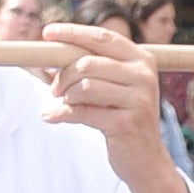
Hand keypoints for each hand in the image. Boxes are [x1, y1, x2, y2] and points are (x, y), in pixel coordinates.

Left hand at [37, 24, 169, 163]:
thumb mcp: (114, 87)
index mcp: (142, 60)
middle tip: (55, 88)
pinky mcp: (126, 123)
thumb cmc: (123, 117)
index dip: (73, 33)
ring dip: (66, 96)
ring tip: (65, 104)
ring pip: (84, 86)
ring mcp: (138, 100)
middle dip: (63, 75)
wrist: (146, 159)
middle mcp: (144, 76)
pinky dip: (61, 114)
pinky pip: (82, 112)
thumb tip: (48, 59)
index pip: (103, 38)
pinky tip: (51, 116)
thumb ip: (91, 68)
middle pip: (87, 63)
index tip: (48, 33)